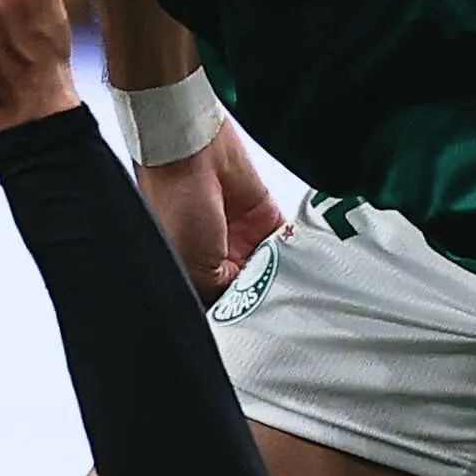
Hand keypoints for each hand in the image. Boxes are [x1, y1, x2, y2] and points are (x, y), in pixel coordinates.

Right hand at [139, 129, 285, 303]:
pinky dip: (298, 252)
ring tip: (290, 285)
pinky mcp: (264, 218)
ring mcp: (242, 238)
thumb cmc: (173, 203)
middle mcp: (217, 258)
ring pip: (272, 267)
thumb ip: (219, 293)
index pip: (223, 304)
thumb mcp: (192, 266)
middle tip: (278, 305)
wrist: (191, 152)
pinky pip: (287, 241)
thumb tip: (244, 311)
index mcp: (193, 273)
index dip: (239, 314)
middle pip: (251, 288)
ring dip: (283, 275)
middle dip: (264, 295)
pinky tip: (302, 264)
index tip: (256, 322)